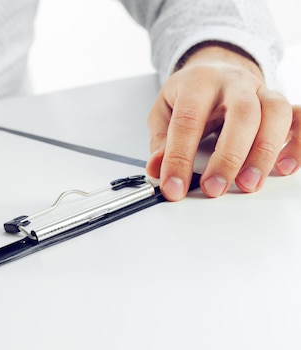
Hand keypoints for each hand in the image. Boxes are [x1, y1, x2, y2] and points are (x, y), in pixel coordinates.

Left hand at [146, 42, 299, 200]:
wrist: (216, 66)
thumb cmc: (189, 92)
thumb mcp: (164, 111)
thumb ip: (160, 141)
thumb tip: (157, 168)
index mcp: (199, 82)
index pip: (188, 121)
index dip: (179, 158)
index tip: (174, 186)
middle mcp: (234, 83)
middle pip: (241, 115)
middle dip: (229, 157)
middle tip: (214, 189)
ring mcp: (261, 90)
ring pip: (275, 114)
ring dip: (264, 153)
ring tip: (248, 184)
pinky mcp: (280, 102)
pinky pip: (299, 117)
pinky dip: (296, 143)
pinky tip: (285, 167)